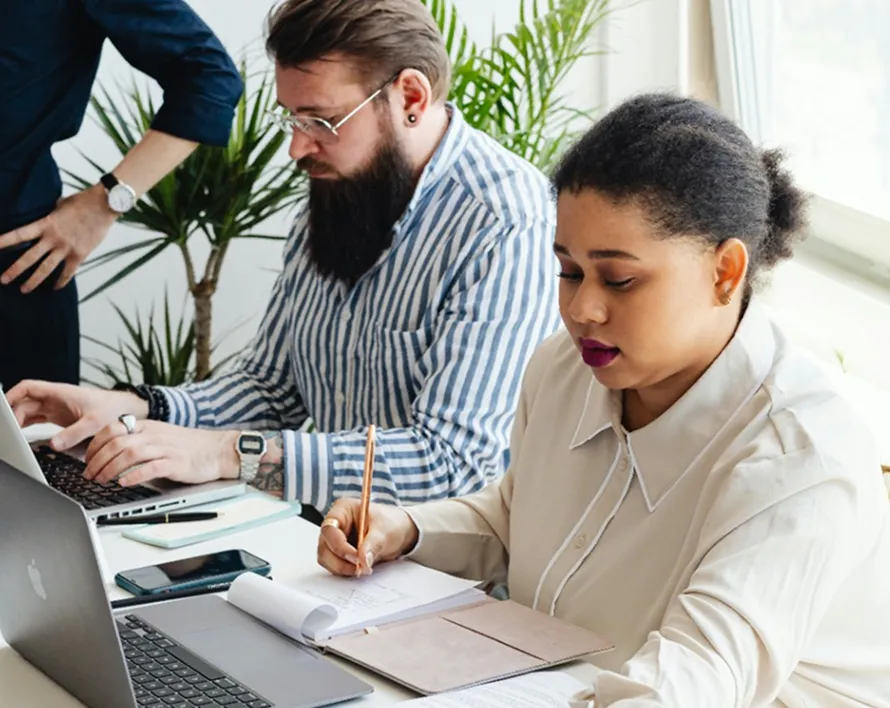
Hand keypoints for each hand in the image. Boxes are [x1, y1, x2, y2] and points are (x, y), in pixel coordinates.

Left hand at [0, 185, 116, 291]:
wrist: (104, 205)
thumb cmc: (82, 201)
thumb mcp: (59, 206)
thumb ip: (50, 217)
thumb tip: (46, 221)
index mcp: (45, 224)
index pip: (19, 234)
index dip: (3, 241)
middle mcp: (53, 238)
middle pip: (29, 257)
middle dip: (15, 270)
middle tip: (3, 280)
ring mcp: (66, 248)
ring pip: (46, 268)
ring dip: (34, 280)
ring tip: (24, 290)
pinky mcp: (80, 254)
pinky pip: (68, 272)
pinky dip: (62, 281)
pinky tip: (55, 287)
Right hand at [6, 380, 147, 449]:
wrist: (126, 410)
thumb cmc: (113, 410)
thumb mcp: (94, 422)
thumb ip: (75, 433)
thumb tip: (54, 444)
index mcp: (60, 393)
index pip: (28, 388)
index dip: (12, 395)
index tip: (4, 409)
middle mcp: (55, 399)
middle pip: (24, 402)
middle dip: (14, 414)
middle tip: (8, 431)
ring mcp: (56, 408)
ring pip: (29, 411)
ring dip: (19, 421)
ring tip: (12, 436)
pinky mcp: (60, 417)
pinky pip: (37, 419)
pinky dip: (27, 425)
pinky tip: (21, 435)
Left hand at [83, 420, 239, 486]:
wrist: (218, 450)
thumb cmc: (190, 447)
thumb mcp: (161, 436)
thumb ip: (139, 439)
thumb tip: (112, 451)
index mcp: (148, 427)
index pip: (112, 429)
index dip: (95, 444)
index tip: (86, 459)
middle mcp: (154, 435)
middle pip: (117, 443)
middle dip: (97, 460)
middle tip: (88, 475)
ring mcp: (165, 448)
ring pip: (129, 454)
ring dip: (110, 469)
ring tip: (101, 481)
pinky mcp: (176, 463)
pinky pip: (150, 467)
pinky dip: (134, 475)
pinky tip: (124, 483)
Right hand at [317, 498, 418, 576]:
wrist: (399, 532)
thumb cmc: (391, 523)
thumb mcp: (385, 531)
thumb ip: (373, 545)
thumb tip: (363, 561)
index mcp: (342, 510)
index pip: (330, 529)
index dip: (339, 545)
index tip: (356, 557)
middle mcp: (335, 524)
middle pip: (324, 546)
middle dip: (340, 560)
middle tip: (359, 568)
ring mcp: (334, 539)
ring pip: (326, 558)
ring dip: (341, 568)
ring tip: (362, 569)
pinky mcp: (338, 553)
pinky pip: (334, 565)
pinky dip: (344, 571)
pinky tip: (359, 569)